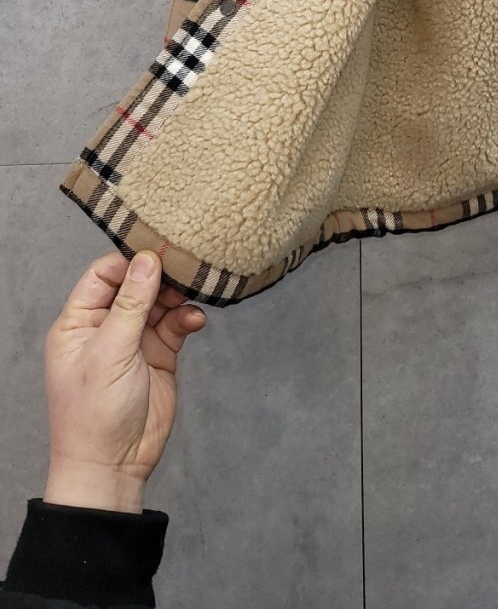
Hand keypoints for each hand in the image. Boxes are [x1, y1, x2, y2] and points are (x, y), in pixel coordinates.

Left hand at [43, 250, 208, 514]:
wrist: (114, 466)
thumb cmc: (94, 415)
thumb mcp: (110, 352)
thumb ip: (131, 304)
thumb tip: (147, 259)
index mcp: (79, 324)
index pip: (103, 275)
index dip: (129, 262)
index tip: (158, 254)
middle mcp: (105, 327)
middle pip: (136, 284)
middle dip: (160, 278)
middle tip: (184, 272)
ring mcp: (134, 341)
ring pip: (160, 301)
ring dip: (178, 298)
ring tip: (190, 299)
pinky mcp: (159, 355)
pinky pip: (176, 323)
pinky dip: (187, 318)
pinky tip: (195, 322)